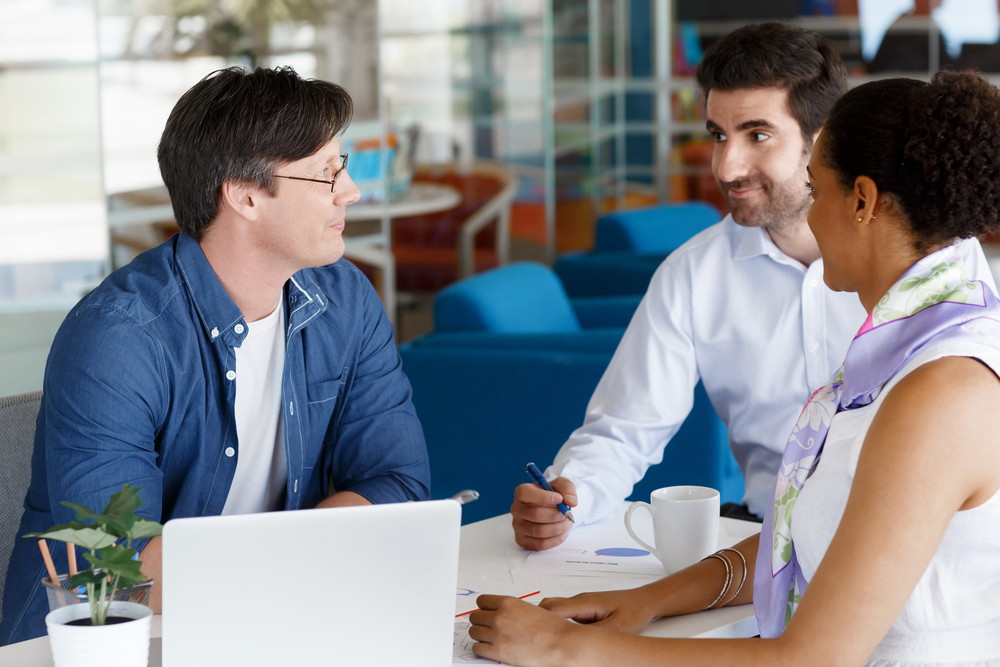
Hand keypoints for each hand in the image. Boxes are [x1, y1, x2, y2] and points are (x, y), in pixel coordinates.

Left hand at [469, 595, 582, 666]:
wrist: (561, 643)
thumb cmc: (552, 628)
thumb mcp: (530, 609)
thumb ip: (513, 610)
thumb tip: (503, 614)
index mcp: (508, 603)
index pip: (482, 601)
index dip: (483, 608)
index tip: (485, 612)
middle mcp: (500, 616)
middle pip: (475, 617)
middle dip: (481, 622)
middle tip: (487, 627)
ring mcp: (497, 634)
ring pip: (474, 632)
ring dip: (480, 635)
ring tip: (489, 639)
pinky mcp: (497, 651)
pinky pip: (477, 648)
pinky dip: (481, 649)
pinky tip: (489, 649)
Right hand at [511, 477, 577, 550]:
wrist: (551, 509)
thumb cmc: (553, 495)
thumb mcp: (561, 485)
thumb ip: (567, 489)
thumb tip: (570, 501)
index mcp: (521, 492)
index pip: (525, 493)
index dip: (543, 497)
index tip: (560, 499)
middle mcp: (516, 509)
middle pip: (535, 514)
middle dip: (556, 515)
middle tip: (567, 514)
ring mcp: (518, 526)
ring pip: (539, 531)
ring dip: (558, 528)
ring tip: (566, 522)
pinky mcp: (522, 540)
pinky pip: (540, 544)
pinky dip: (555, 539)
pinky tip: (562, 532)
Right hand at [540, 588, 656, 634]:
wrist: (644, 601)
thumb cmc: (634, 610)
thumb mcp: (617, 628)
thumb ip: (596, 634)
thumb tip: (579, 643)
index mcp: (584, 602)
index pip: (553, 608)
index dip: (539, 620)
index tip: (533, 633)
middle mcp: (579, 601)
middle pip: (548, 607)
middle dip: (538, 620)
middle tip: (534, 638)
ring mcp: (581, 604)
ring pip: (554, 609)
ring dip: (548, 622)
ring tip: (545, 639)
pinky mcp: (584, 610)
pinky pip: (564, 614)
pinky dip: (556, 623)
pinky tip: (560, 637)